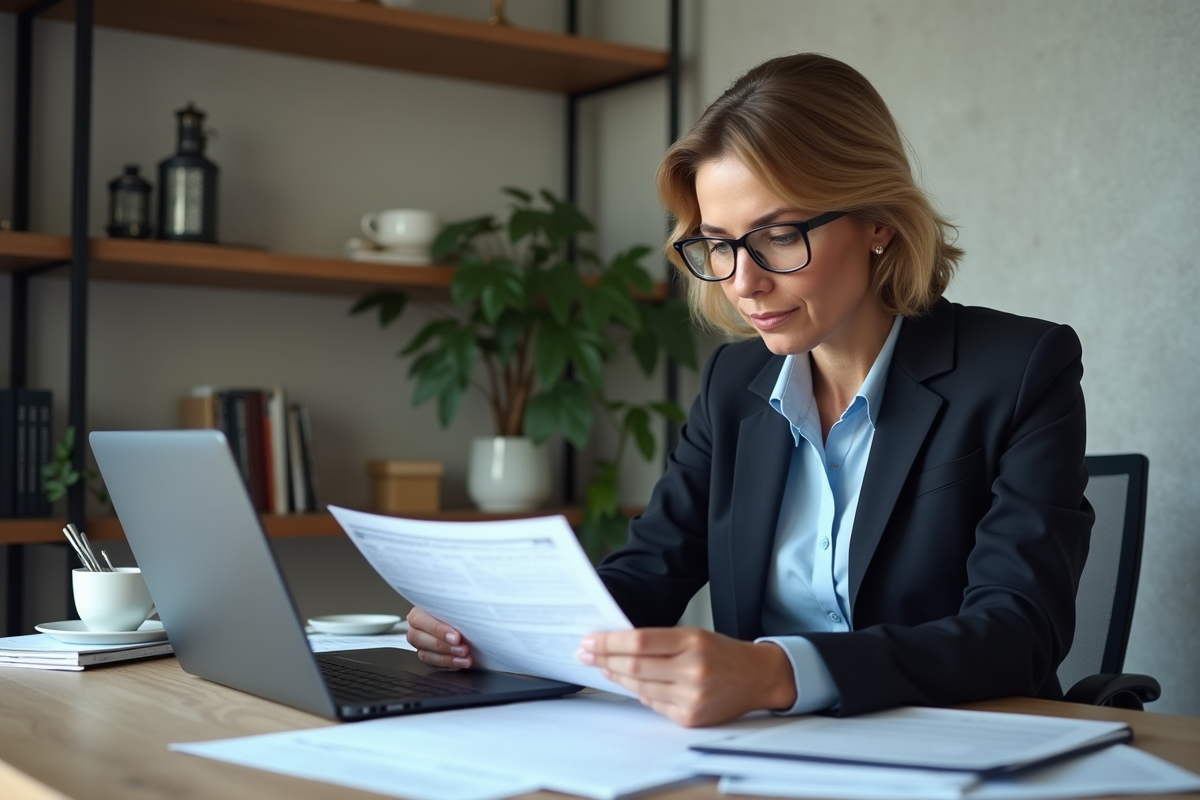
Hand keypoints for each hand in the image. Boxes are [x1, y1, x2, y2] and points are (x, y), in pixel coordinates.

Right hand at [406, 607, 472, 668]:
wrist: (472, 621)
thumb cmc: (462, 608)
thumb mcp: (459, 602)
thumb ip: (457, 604)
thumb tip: (468, 602)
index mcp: (419, 610)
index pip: (420, 619)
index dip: (438, 629)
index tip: (456, 637)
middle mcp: (417, 627)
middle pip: (419, 639)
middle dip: (444, 646)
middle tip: (463, 648)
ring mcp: (421, 643)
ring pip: (426, 654)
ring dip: (447, 658)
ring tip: (465, 658)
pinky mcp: (429, 656)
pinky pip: (434, 664)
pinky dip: (449, 665)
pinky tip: (462, 663)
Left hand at [577, 627, 796, 726]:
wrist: (757, 677)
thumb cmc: (722, 653)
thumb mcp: (693, 635)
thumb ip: (659, 640)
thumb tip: (617, 645)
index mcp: (692, 642)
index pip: (639, 640)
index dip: (609, 642)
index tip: (590, 640)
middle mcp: (692, 669)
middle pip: (634, 666)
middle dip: (604, 659)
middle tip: (585, 653)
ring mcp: (692, 697)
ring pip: (640, 688)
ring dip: (616, 678)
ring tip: (602, 668)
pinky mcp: (690, 718)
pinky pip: (653, 705)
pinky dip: (639, 694)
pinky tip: (629, 685)